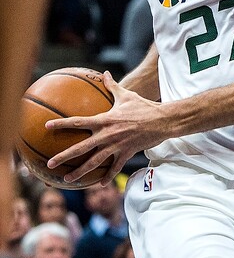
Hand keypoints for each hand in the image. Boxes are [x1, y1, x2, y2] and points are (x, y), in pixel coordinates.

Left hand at [46, 72, 167, 183]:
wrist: (163, 120)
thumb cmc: (144, 106)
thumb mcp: (127, 95)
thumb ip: (112, 86)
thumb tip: (105, 73)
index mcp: (104, 120)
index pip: (78, 122)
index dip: (61, 123)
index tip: (47, 126)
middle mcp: (107, 134)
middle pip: (81, 147)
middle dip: (64, 156)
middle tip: (50, 164)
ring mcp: (116, 146)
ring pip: (94, 162)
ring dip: (80, 172)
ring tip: (67, 179)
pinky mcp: (127, 153)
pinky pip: (114, 168)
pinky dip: (107, 176)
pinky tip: (100, 184)